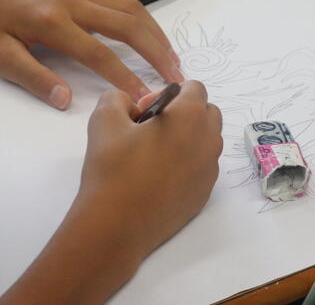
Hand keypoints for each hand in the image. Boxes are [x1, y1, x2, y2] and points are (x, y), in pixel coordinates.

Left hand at [0, 0, 182, 108]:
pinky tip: (150, 32)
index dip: (126, 77)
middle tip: (176, 77)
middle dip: (156, 52)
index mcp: (51, 22)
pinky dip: (142, 15)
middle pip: (127, 25)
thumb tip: (66, 100)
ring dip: (155, 32)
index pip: (99, 54)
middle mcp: (71, 0)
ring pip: (131, 8)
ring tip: (172, 57)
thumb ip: (34, 79)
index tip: (145, 98)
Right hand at [77, 81, 222, 258]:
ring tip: (154, 154)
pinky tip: (158, 178)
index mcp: (190, 117)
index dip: (167, 93)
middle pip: (208, 113)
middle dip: (184, 113)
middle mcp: (208, 141)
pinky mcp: (204, 194)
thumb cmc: (112, 168)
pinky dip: (187, 164)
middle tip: (151, 130)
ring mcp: (210, 171)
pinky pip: (202, 168)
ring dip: (187, 138)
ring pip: (207, 141)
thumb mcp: (104, 119)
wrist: (116, 225)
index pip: (195, 88)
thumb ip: (118, 97)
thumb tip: (130, 105)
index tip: (145, 112)